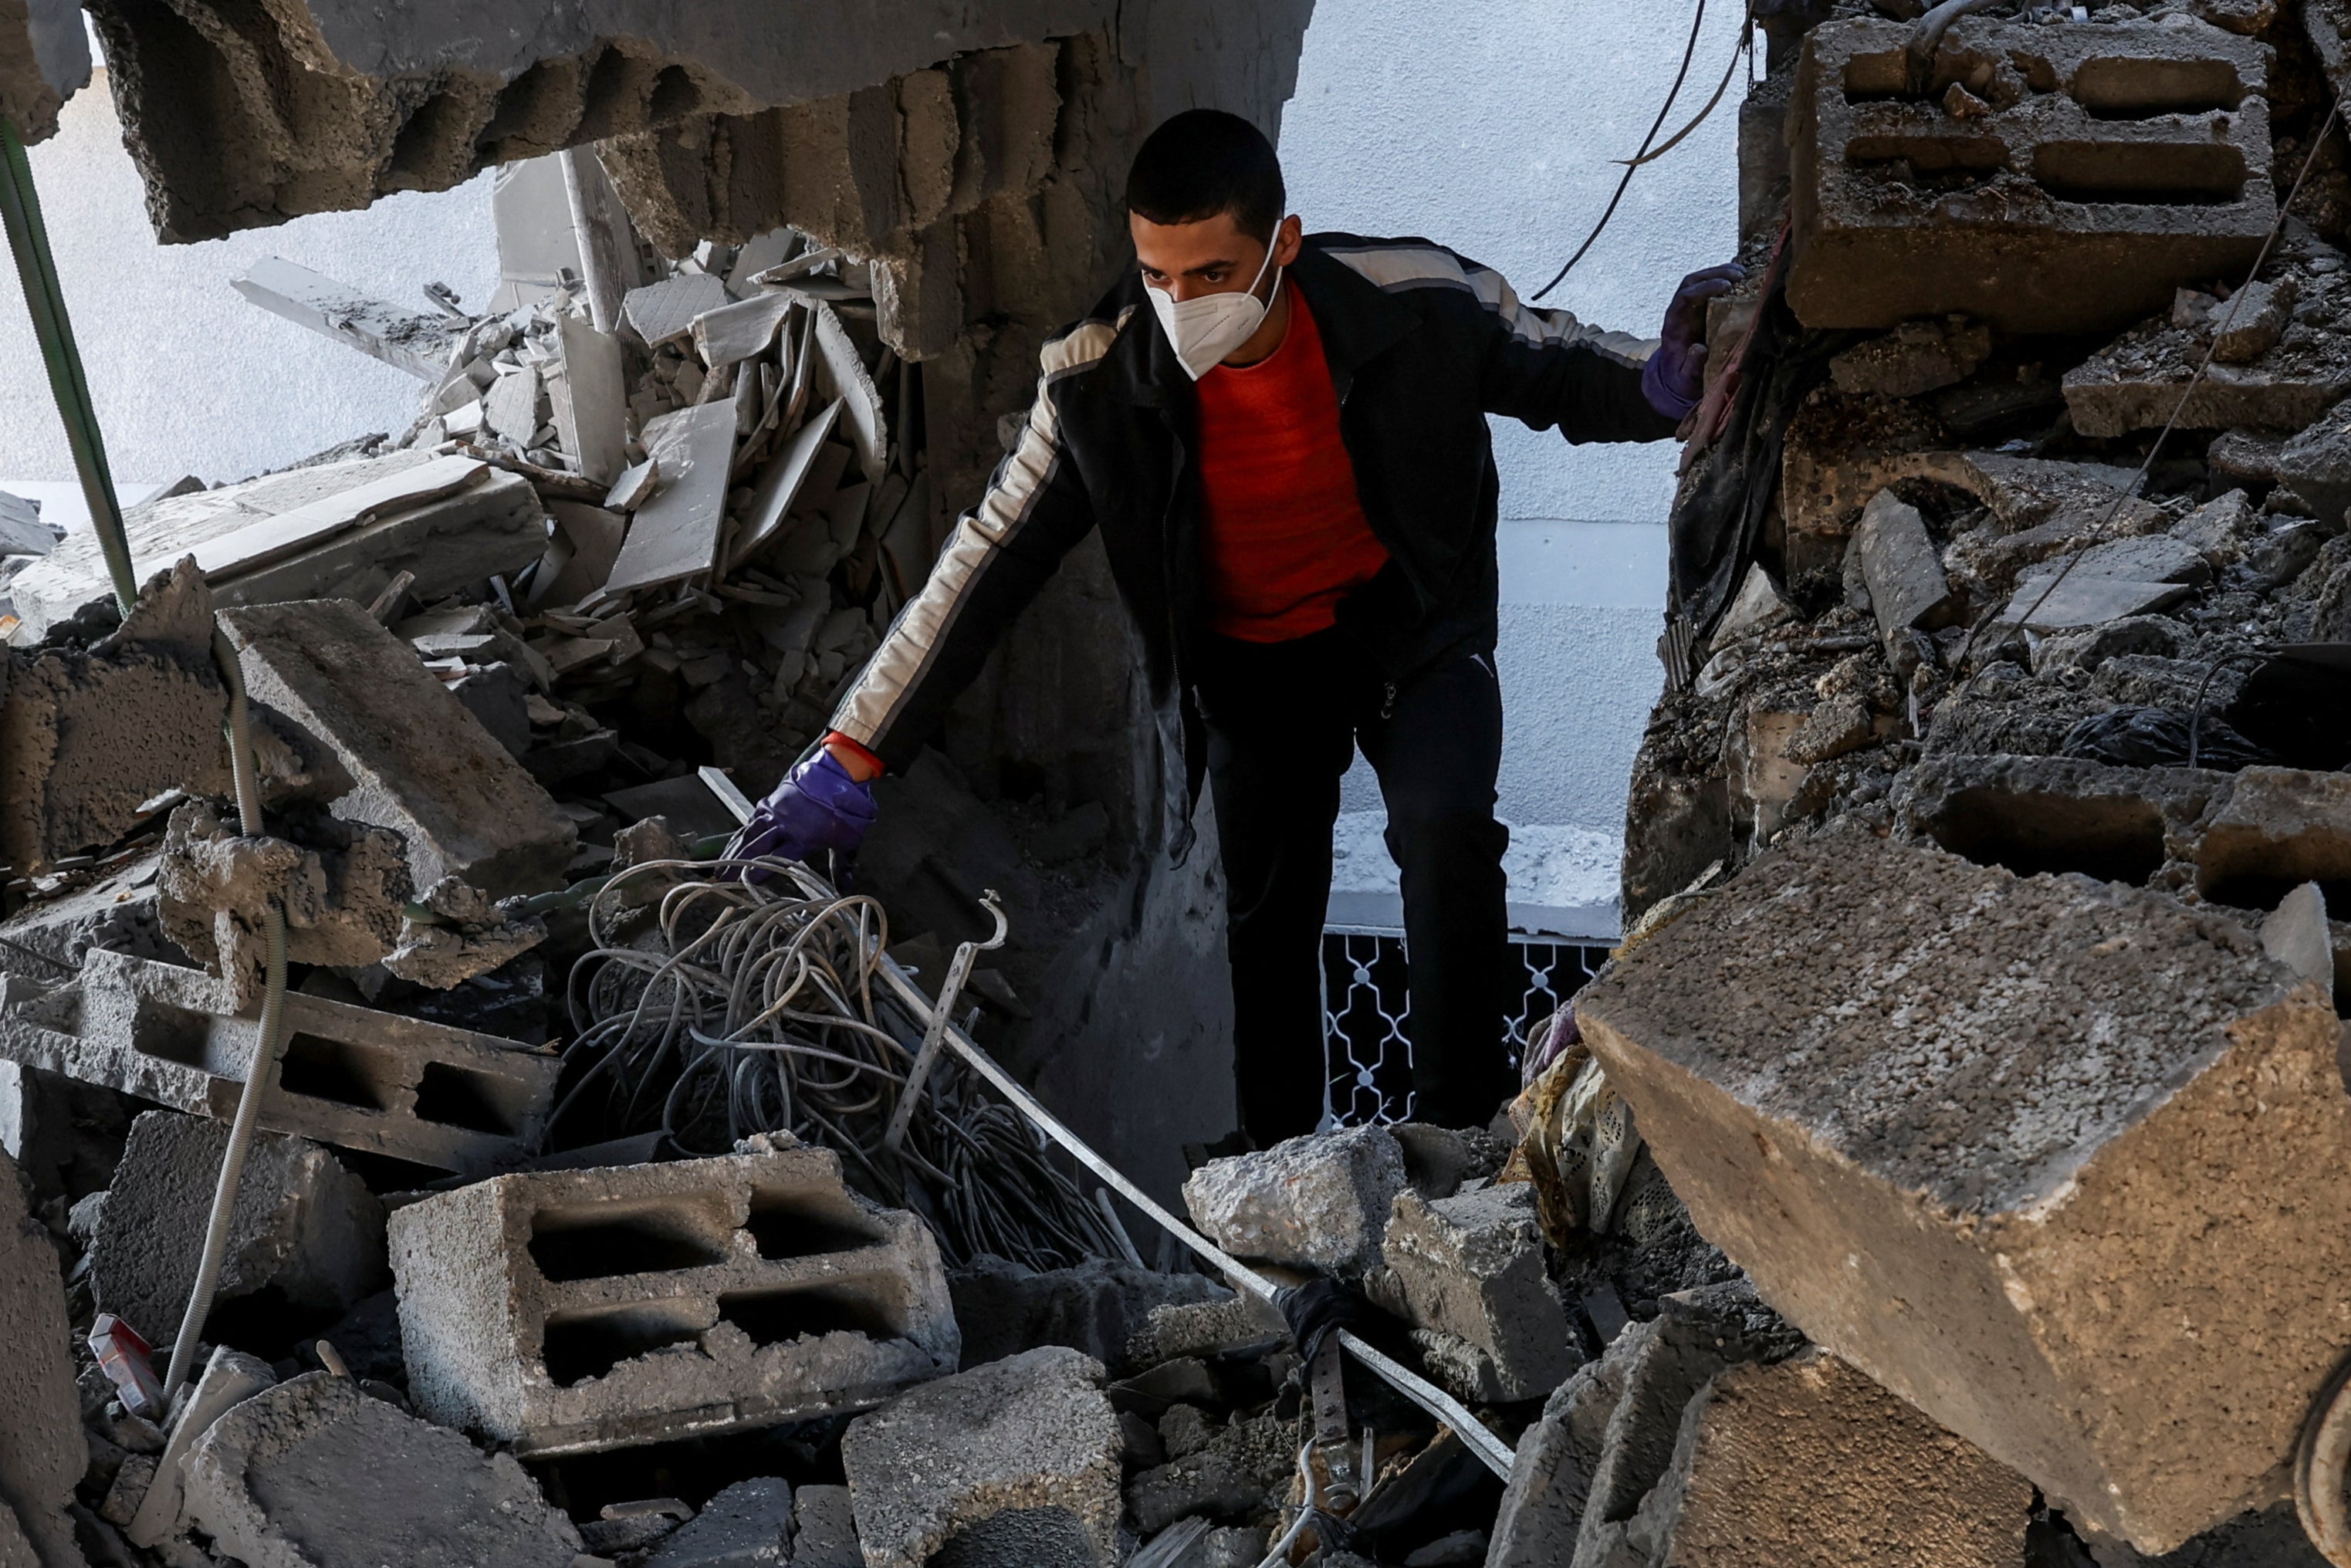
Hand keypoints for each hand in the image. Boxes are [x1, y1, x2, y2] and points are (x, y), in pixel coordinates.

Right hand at [725, 749, 877, 876]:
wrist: (837, 775)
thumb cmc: (844, 810)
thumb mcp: (848, 841)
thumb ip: (842, 866)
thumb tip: (844, 889)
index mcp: (802, 837)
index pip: (778, 858)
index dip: (761, 871)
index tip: (745, 883)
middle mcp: (783, 825)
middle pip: (755, 847)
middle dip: (737, 865)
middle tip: (722, 881)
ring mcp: (773, 813)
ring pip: (747, 834)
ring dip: (732, 852)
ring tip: (719, 869)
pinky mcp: (768, 803)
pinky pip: (749, 823)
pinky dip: (738, 836)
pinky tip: (729, 848)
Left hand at [1643, 262, 1746, 419]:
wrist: (1678, 378)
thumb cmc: (1682, 377)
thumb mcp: (1686, 377)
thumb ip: (1691, 365)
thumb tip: (1699, 349)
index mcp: (1673, 324)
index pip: (1684, 297)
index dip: (1704, 288)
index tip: (1726, 286)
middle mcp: (1679, 311)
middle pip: (1691, 281)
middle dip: (1714, 274)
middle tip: (1739, 275)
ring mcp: (1689, 307)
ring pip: (1700, 279)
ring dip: (1720, 272)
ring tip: (1744, 273)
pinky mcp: (1701, 307)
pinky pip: (1710, 287)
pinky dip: (1724, 279)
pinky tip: (1742, 278)